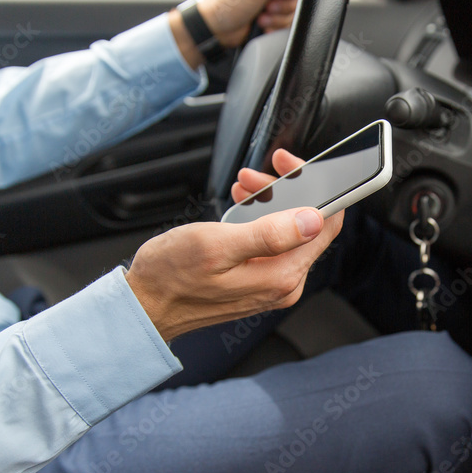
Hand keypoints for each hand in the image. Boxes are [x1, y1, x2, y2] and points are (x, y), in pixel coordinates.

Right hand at [125, 149, 342, 341]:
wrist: (145, 305)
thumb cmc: (171, 277)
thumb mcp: (217, 245)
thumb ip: (269, 234)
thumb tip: (313, 220)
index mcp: (282, 276)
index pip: (326, 224)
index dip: (317, 188)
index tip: (290, 167)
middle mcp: (283, 284)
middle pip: (308, 226)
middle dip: (285, 191)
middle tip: (255, 176)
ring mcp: (271, 285)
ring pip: (288, 231)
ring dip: (269, 203)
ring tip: (242, 189)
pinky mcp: (257, 282)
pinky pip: (271, 244)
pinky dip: (258, 220)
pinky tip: (239, 209)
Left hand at [200, 0, 305, 47]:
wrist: (218, 28)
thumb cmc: (231, 1)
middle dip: (284, 4)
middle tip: (268, 5)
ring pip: (294, 9)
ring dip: (278, 17)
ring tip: (262, 16)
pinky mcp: (274, 14)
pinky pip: (288, 21)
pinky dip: (276, 25)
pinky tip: (263, 23)